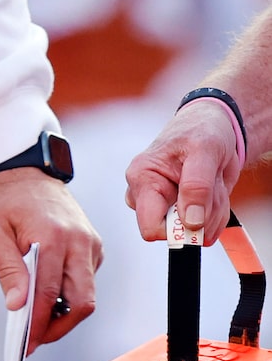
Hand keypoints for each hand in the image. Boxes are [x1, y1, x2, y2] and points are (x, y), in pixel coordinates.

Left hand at [0, 168, 101, 350]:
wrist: (25, 172)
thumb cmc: (3, 202)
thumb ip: (8, 270)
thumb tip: (18, 307)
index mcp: (53, 237)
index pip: (50, 294)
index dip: (39, 325)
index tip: (25, 346)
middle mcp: (79, 242)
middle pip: (82, 302)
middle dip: (59, 327)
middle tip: (34, 341)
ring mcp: (91, 245)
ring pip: (87, 294)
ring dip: (64, 313)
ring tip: (36, 323)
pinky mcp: (94, 246)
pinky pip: (86, 280)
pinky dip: (69, 295)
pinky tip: (46, 298)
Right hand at [127, 95, 246, 244]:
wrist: (212, 128)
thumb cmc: (201, 131)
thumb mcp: (204, 152)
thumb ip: (197, 187)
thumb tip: (190, 222)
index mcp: (142, 178)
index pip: (150, 227)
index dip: (178, 229)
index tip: (200, 214)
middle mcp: (146, 195)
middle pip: (178, 232)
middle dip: (203, 215)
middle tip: (211, 186)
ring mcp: (164, 205)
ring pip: (195, 232)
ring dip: (213, 211)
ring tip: (212, 182)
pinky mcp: (181, 210)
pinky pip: (205, 229)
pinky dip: (217, 213)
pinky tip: (213, 190)